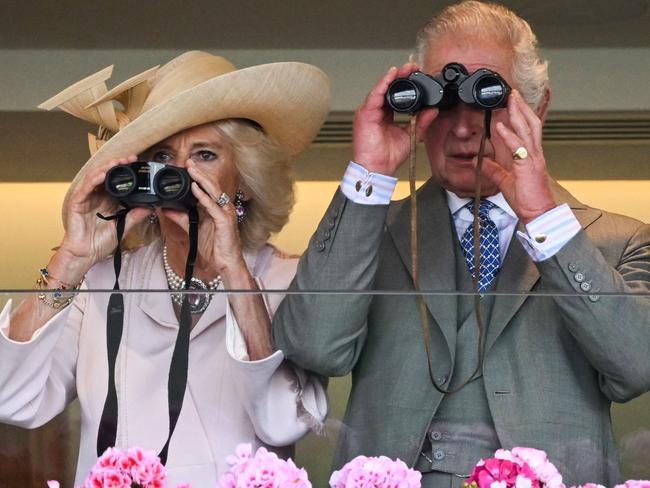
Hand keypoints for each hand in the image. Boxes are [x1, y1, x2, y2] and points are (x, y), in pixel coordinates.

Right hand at [56, 156, 149, 279]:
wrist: (86, 254)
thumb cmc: (100, 242)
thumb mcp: (123, 227)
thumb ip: (135, 216)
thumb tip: (151, 208)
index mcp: (107, 200)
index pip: (116, 180)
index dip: (126, 171)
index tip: (139, 165)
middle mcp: (97, 196)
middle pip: (106, 174)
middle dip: (118, 165)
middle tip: (131, 159)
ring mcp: (86, 198)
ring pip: (95, 177)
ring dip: (106, 168)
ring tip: (118, 162)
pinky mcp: (77, 202)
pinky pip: (85, 187)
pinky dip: (94, 179)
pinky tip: (103, 174)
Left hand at [172, 160, 245, 279]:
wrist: (225, 263)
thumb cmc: (214, 247)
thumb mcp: (193, 229)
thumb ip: (181, 218)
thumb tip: (165, 209)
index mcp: (217, 208)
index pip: (207, 188)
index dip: (198, 177)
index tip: (186, 167)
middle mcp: (223, 207)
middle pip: (211, 186)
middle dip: (200, 173)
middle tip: (188, 162)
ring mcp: (225, 213)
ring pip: (213, 191)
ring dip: (202, 179)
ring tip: (191, 169)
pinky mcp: (225, 220)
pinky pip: (212, 205)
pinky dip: (203, 196)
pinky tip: (195, 188)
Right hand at [352, 63, 437, 175]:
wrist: (377, 169)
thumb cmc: (388, 157)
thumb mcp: (410, 135)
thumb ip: (421, 122)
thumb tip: (433, 110)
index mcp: (385, 115)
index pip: (395, 95)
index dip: (406, 84)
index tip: (418, 75)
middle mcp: (376, 111)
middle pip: (388, 88)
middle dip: (400, 76)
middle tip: (413, 67)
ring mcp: (369, 111)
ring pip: (381, 88)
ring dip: (393, 77)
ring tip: (405, 68)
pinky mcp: (365, 113)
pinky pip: (375, 94)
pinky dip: (383, 83)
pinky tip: (391, 75)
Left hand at [481, 90, 555, 223]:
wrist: (538, 213)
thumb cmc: (526, 199)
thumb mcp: (504, 182)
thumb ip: (492, 170)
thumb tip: (477, 161)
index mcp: (530, 156)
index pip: (527, 129)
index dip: (520, 115)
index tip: (511, 102)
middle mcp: (534, 153)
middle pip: (530, 123)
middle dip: (521, 107)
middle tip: (512, 92)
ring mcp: (533, 159)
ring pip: (527, 130)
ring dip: (517, 113)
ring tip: (510, 100)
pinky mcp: (529, 167)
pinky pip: (518, 147)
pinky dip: (509, 135)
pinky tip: (500, 126)